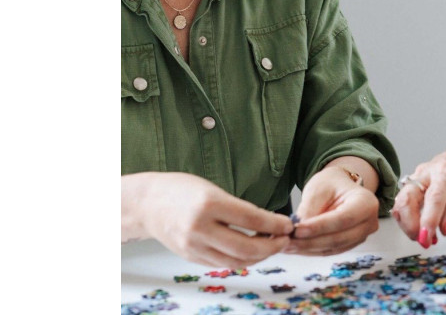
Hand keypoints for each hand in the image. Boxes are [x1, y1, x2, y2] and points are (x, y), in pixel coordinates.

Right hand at [122, 172, 292, 267]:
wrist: (148, 203)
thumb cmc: (183, 190)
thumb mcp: (213, 189)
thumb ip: (238, 208)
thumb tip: (270, 223)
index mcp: (209, 204)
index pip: (252, 219)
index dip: (275, 225)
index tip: (288, 225)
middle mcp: (200, 228)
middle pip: (245, 247)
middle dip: (271, 246)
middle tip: (285, 239)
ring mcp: (193, 246)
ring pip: (235, 261)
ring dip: (259, 257)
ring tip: (272, 246)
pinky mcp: (190, 257)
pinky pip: (222, 264)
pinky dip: (241, 260)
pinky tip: (252, 251)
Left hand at [287, 167, 379, 255]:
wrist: (340, 187)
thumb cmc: (332, 184)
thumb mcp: (319, 188)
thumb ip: (309, 209)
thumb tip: (296, 232)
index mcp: (366, 203)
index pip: (343, 219)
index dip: (319, 227)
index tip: (297, 230)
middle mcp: (369, 222)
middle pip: (339, 238)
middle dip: (310, 241)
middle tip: (287, 241)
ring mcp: (361, 236)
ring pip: (333, 248)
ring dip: (308, 249)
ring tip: (286, 245)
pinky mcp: (350, 244)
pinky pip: (330, 251)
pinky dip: (311, 250)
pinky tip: (296, 247)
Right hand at [391, 144, 445, 248]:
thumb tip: (444, 228)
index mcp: (445, 170)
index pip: (434, 196)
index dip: (429, 218)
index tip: (426, 236)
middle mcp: (425, 172)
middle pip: (407, 198)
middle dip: (410, 224)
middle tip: (424, 241)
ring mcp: (415, 178)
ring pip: (400, 202)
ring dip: (408, 225)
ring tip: (427, 237)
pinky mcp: (410, 185)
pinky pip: (402, 204)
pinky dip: (408, 221)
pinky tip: (422, 229)